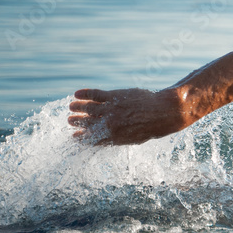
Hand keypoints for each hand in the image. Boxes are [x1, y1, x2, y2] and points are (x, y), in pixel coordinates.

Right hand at [68, 87, 187, 145]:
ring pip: (87, 108)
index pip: (91, 139)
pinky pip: (95, 94)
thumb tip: (108, 139)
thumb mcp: (134, 138)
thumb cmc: (152, 126)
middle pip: (87, 123)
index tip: (73, 136)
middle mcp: (109, 125)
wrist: (163, 112)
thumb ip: (119, 138)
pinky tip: (77, 93)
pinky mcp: (114, 96)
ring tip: (71, 106)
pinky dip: (84, 94)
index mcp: (114, 138)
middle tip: (70, 120)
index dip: (81, 138)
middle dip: (76, 122)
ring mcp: (111, 110)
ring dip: (77, 107)